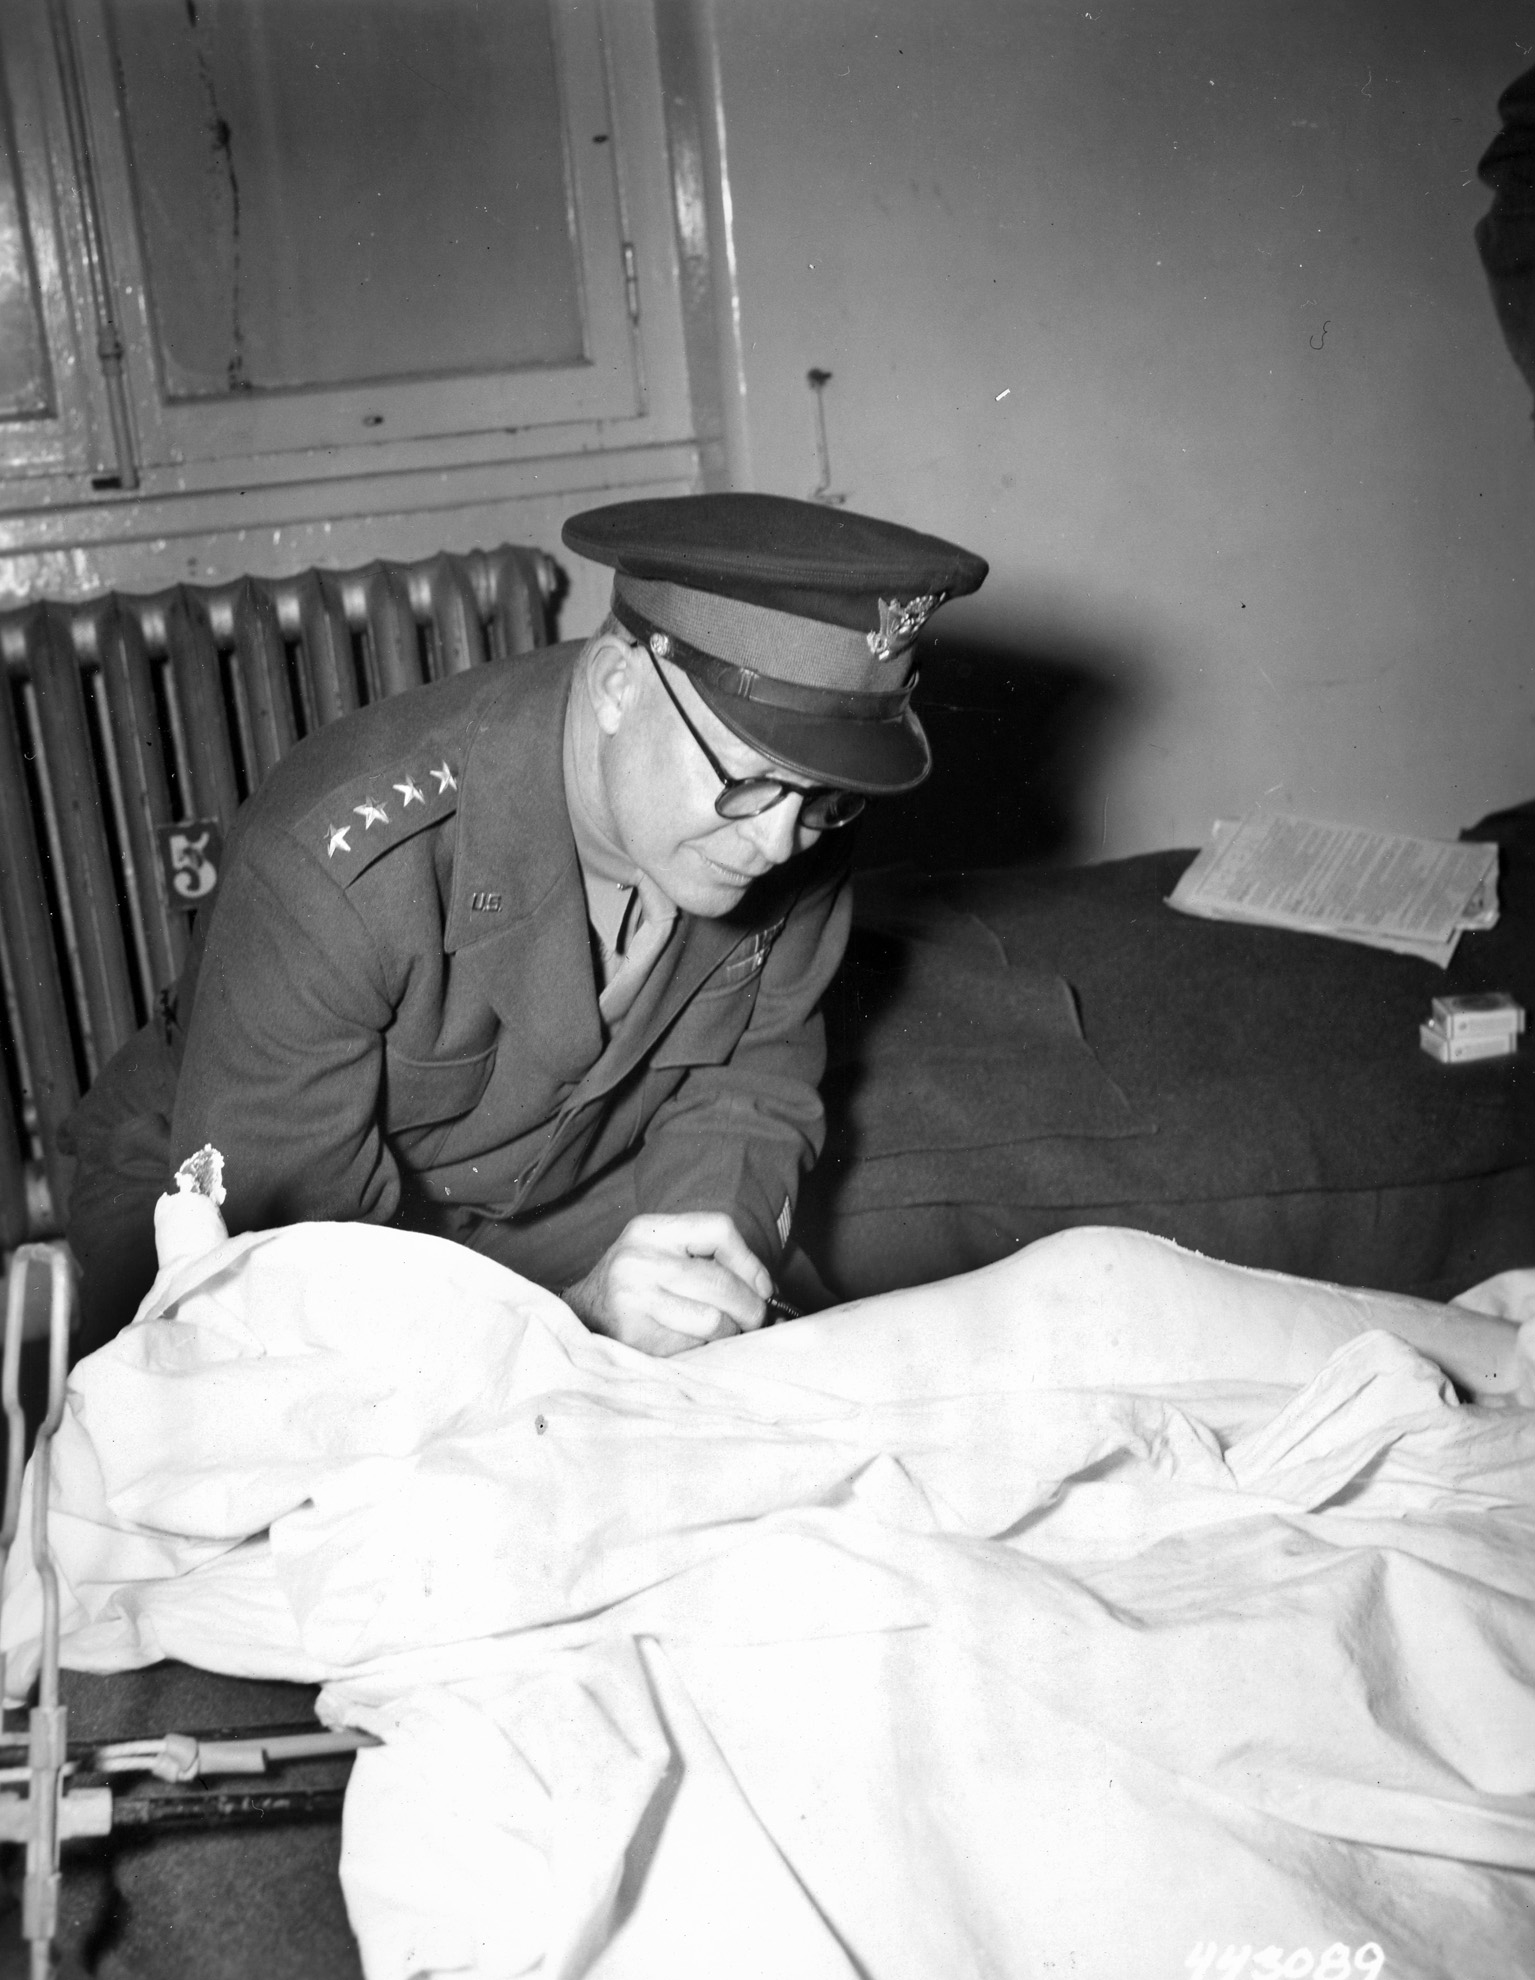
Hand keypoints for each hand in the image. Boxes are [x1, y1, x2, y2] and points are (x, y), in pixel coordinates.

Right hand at [562, 1212, 772, 1355]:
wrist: (582, 1314)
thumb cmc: (635, 1282)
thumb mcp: (660, 1251)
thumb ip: (705, 1257)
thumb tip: (767, 1289)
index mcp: (651, 1230)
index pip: (719, 1230)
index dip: (750, 1261)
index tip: (762, 1286)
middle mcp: (640, 1260)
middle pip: (720, 1281)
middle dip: (750, 1306)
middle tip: (755, 1319)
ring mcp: (635, 1299)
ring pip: (713, 1319)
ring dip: (729, 1331)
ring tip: (725, 1331)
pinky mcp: (635, 1336)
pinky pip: (692, 1346)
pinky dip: (704, 1348)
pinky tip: (695, 1343)